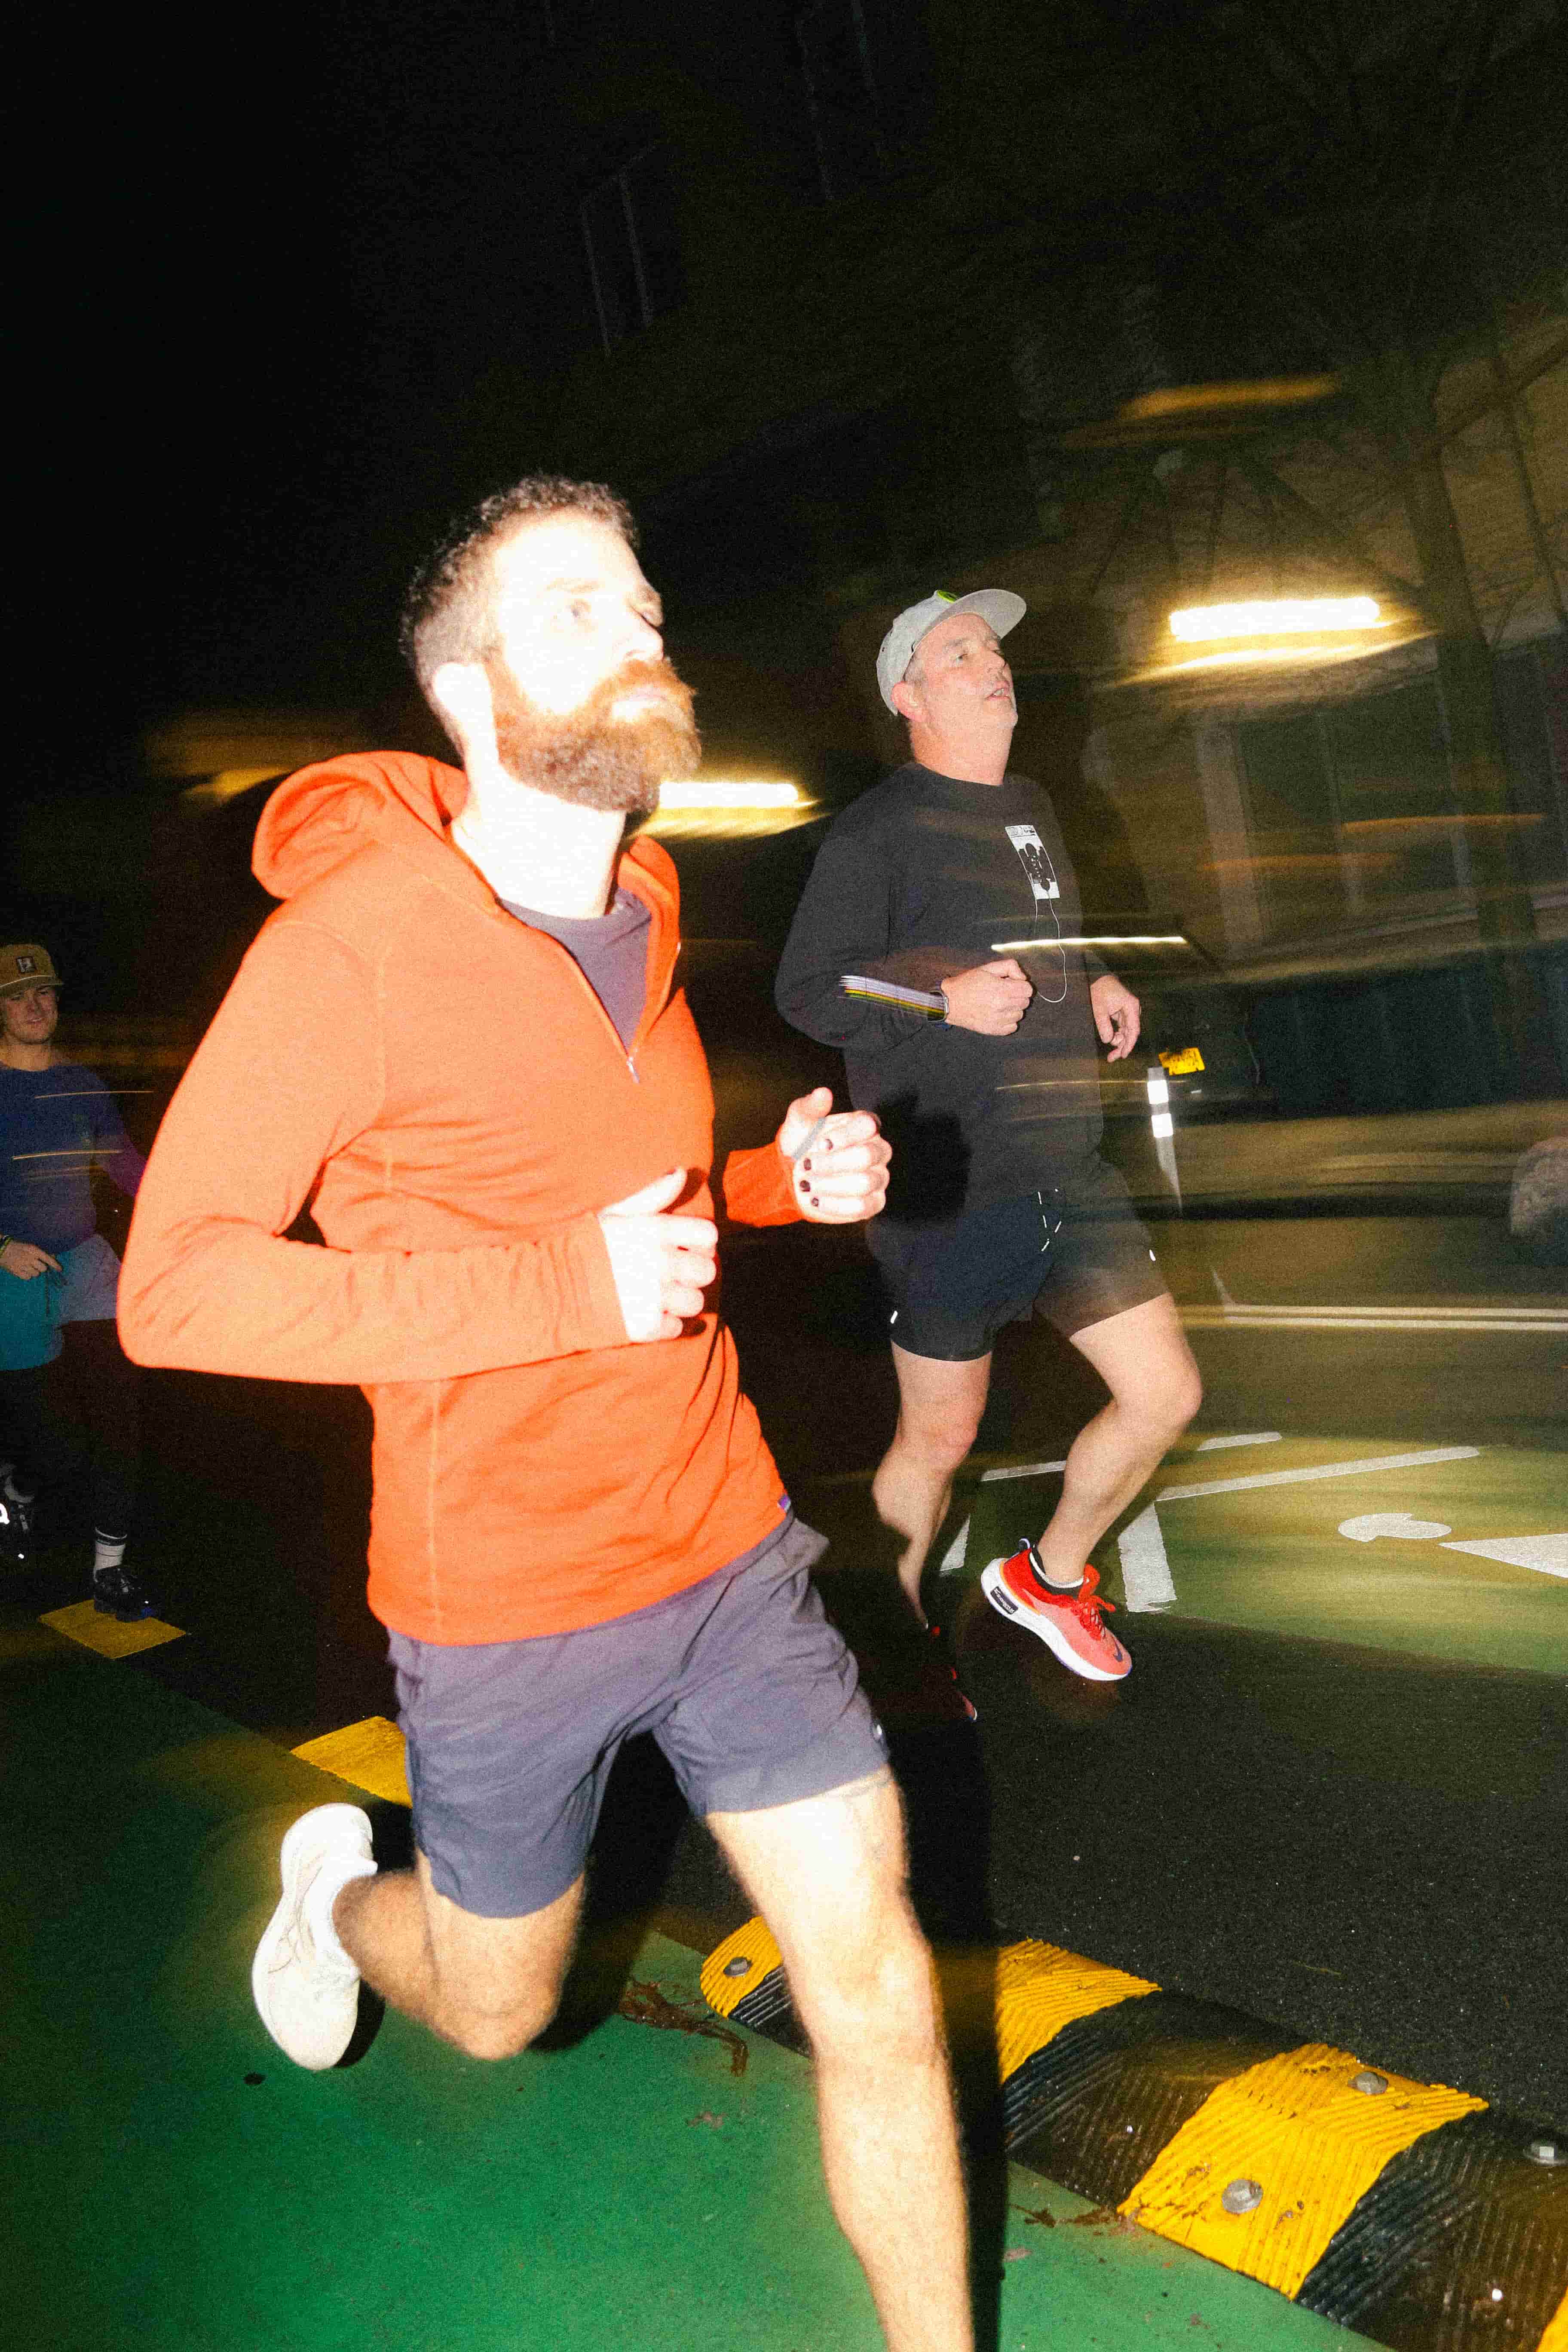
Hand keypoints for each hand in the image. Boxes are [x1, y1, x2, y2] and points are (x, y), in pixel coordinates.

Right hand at [0, 1239, 60, 1279]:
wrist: (1, 1249)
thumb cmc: (17, 1246)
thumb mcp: (30, 1245)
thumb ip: (41, 1251)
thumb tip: (53, 1256)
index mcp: (33, 1249)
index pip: (48, 1259)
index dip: (55, 1265)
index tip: (60, 1269)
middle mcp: (30, 1258)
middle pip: (43, 1269)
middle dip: (41, 1267)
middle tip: (35, 1264)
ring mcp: (23, 1265)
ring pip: (36, 1274)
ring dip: (34, 1271)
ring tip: (27, 1266)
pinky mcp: (16, 1271)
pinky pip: (27, 1277)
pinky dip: (27, 1275)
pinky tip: (23, 1270)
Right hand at [597, 1170, 717, 1340]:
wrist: (553, 1288)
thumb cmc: (586, 1246)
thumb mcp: (616, 1213)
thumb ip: (652, 1195)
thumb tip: (681, 1172)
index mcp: (654, 1230)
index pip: (708, 1236)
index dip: (700, 1243)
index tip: (685, 1247)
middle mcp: (660, 1262)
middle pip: (706, 1271)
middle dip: (693, 1273)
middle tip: (672, 1274)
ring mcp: (655, 1296)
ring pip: (695, 1302)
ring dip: (681, 1301)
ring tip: (660, 1296)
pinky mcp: (648, 1326)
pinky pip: (677, 1328)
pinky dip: (665, 1324)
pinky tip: (647, 1313)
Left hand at [777, 1086, 890, 1223]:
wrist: (793, 1176)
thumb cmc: (802, 1143)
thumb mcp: (800, 1121)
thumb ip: (810, 1106)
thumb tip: (823, 1093)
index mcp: (865, 1126)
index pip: (868, 1126)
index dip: (844, 1136)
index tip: (820, 1143)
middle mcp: (878, 1150)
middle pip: (867, 1156)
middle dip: (832, 1163)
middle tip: (807, 1166)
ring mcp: (879, 1178)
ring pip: (864, 1183)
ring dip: (829, 1185)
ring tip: (807, 1184)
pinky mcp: (873, 1203)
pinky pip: (862, 1207)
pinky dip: (835, 1205)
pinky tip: (816, 1200)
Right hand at [939, 958, 1032, 1035]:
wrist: (950, 1002)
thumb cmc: (968, 983)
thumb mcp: (988, 968)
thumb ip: (1009, 967)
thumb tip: (1023, 977)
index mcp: (1001, 990)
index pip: (1028, 990)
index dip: (1021, 985)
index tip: (1012, 984)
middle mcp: (1001, 1006)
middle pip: (1025, 1002)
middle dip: (1017, 995)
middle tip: (1004, 992)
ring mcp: (998, 1020)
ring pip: (1020, 1015)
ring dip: (1013, 1008)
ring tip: (999, 1003)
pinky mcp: (994, 1030)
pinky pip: (1013, 1027)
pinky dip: (1008, 1020)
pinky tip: (998, 1014)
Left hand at [1090, 972, 1140, 1060]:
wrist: (1097, 978)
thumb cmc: (1099, 990)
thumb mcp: (1098, 1008)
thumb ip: (1103, 1024)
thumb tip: (1108, 1041)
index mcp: (1131, 1006)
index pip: (1134, 1030)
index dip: (1129, 1044)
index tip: (1123, 1055)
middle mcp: (1133, 1009)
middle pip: (1131, 1033)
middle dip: (1122, 1047)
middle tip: (1112, 1058)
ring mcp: (1129, 1012)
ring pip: (1126, 1032)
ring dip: (1119, 1043)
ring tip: (1110, 1056)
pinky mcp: (1123, 1013)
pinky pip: (1122, 1028)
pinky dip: (1117, 1036)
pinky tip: (1111, 1043)